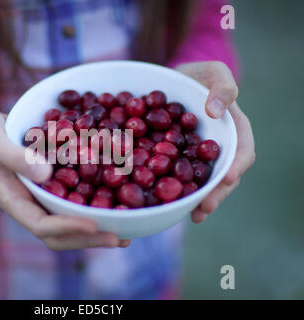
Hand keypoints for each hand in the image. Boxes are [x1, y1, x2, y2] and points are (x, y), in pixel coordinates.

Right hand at [0, 107, 130, 249]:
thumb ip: (13, 156)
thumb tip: (46, 175)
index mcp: (12, 200)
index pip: (42, 225)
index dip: (69, 228)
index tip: (96, 225)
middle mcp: (29, 204)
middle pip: (60, 233)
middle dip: (90, 238)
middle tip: (121, 238)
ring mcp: (40, 196)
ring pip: (69, 220)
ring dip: (96, 227)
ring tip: (126, 228)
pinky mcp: (50, 184)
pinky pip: (73, 200)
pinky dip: (93, 203)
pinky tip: (116, 198)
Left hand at [175, 61, 255, 222]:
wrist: (172, 81)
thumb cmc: (197, 75)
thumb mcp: (212, 71)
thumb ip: (222, 85)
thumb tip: (217, 111)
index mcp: (233, 128)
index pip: (242, 151)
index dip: (237, 166)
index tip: (227, 178)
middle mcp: (219, 147)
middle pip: (223, 174)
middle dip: (216, 194)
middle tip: (203, 209)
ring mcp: (199, 156)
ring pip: (204, 181)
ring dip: (199, 200)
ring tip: (191, 215)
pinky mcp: (180, 160)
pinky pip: (182, 177)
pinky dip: (178, 191)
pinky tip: (169, 205)